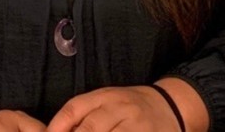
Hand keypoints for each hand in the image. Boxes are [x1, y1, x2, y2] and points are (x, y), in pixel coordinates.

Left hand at [46, 85, 180, 131]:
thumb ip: (82, 115)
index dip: (57, 127)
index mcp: (105, 96)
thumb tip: (53, 131)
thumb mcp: (106, 102)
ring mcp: (136, 125)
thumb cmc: (129, 109)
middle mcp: (120, 107)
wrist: (170, 107)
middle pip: (90, 129)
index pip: (75, 109)